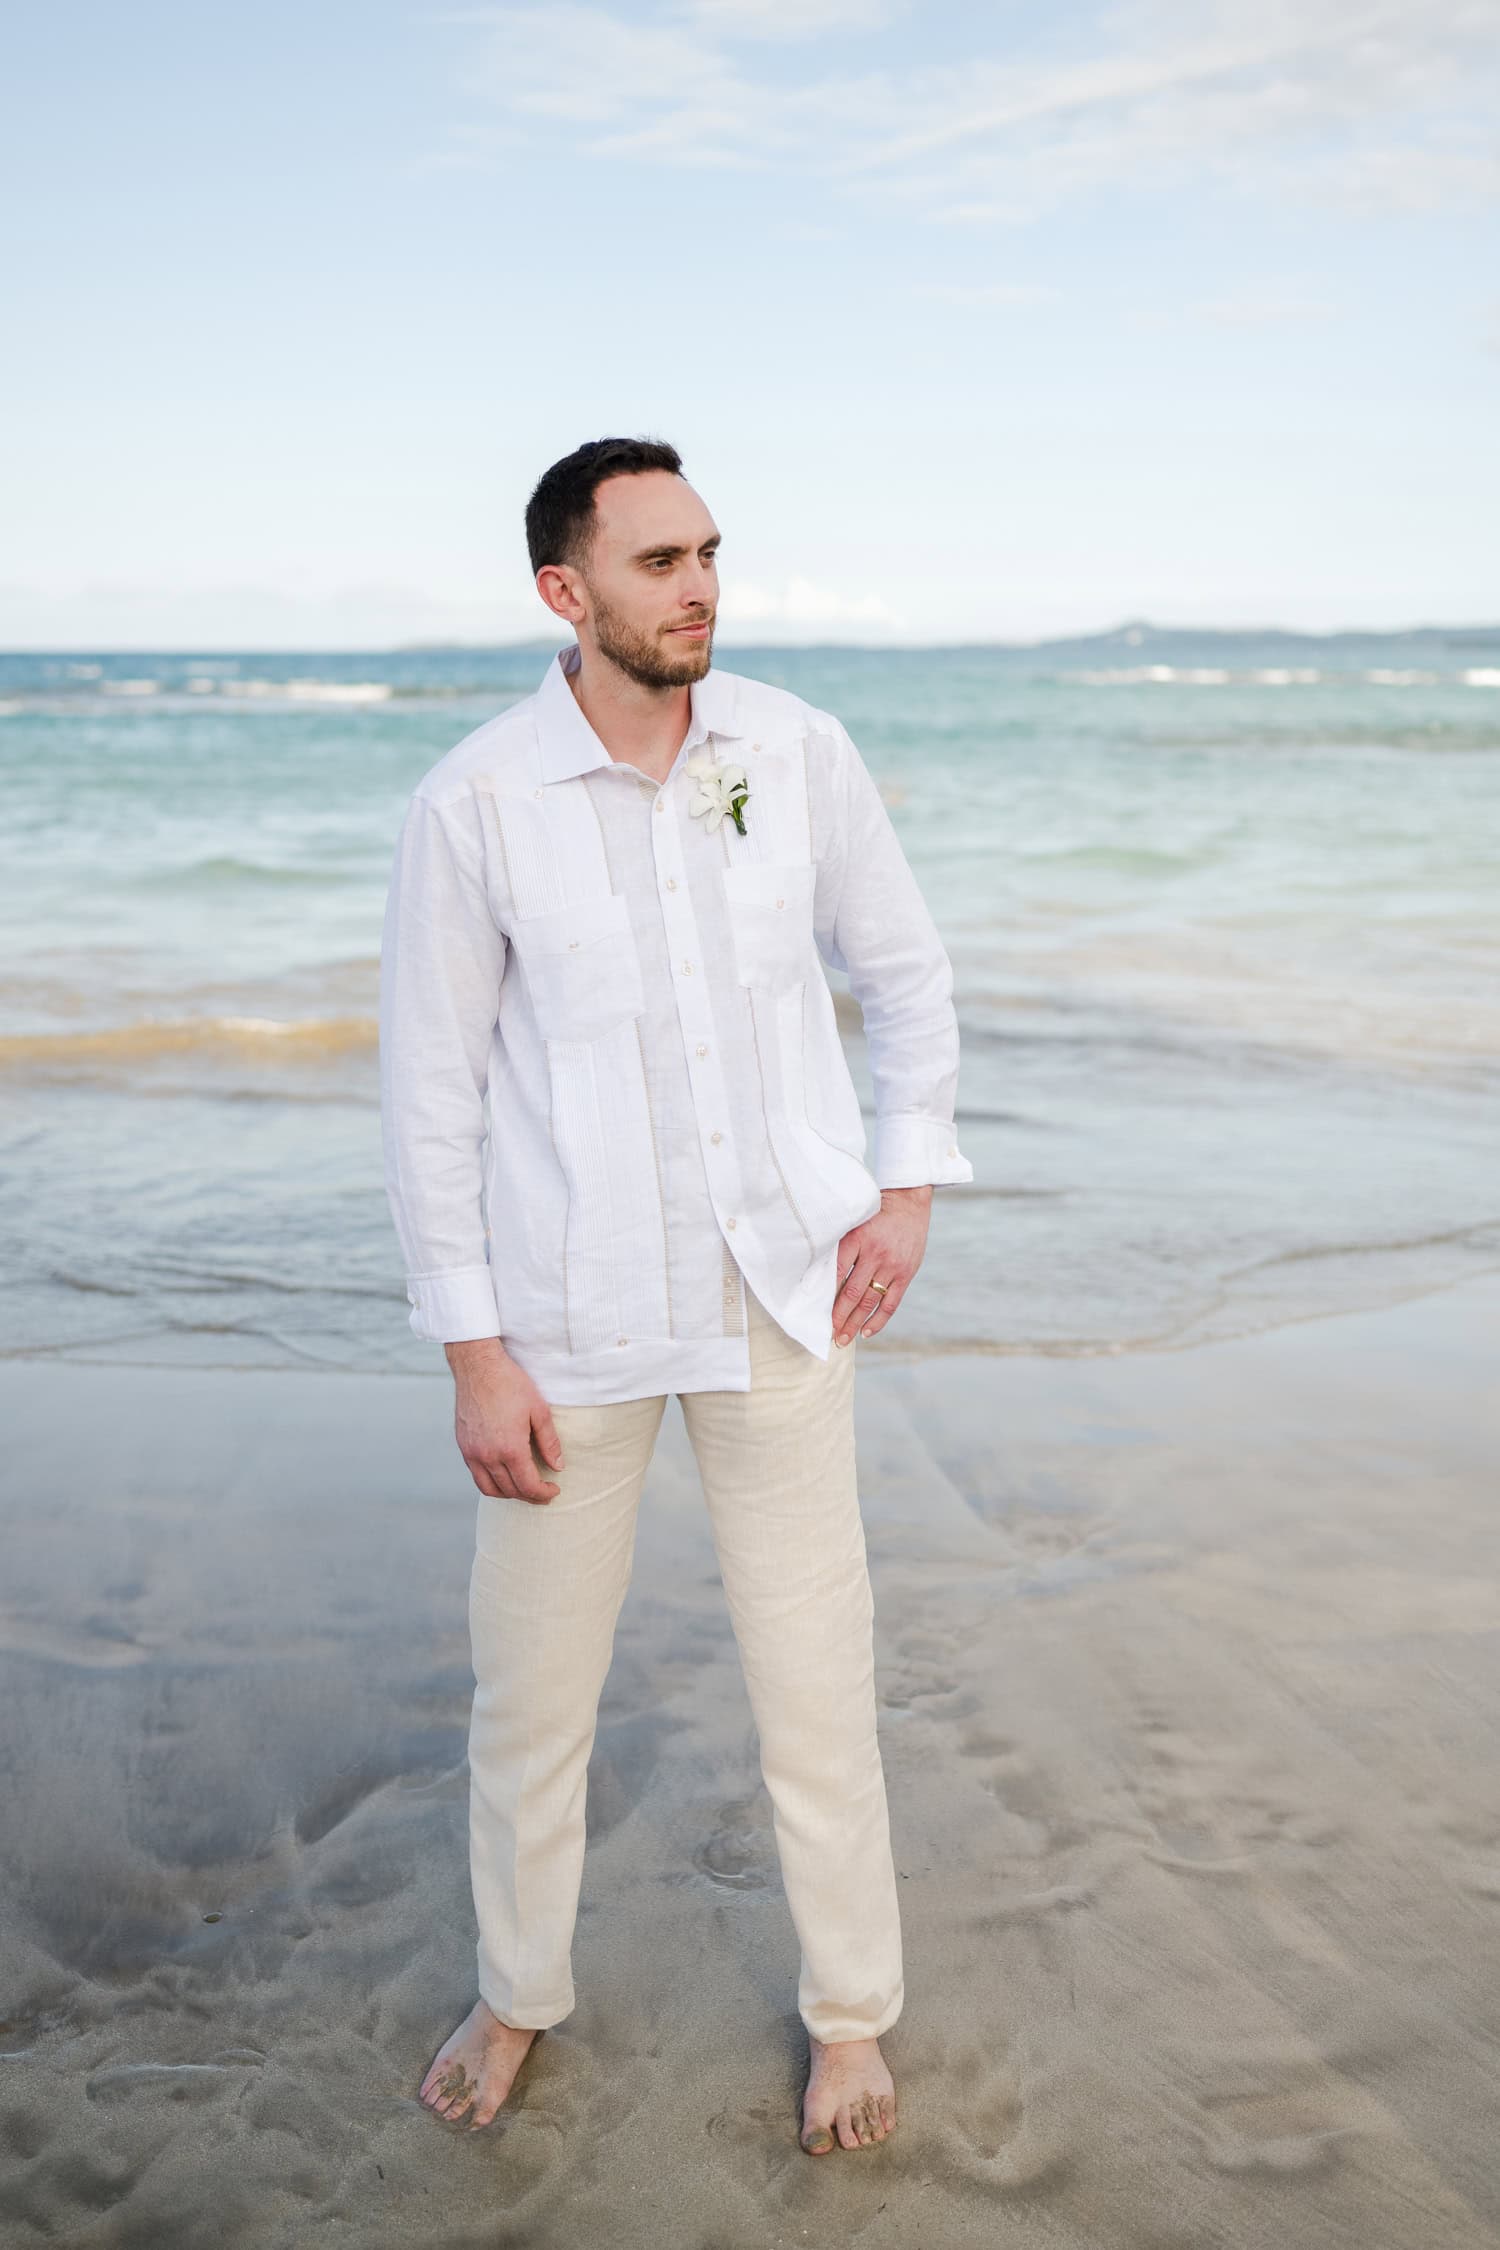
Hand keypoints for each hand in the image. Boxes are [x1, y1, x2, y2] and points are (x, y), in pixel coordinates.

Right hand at [445, 1338, 565, 1503]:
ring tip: (523, 1487)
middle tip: (543, 1491)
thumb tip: (558, 1466)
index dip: (544, 1494)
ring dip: (509, 1493)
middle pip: (510, 1490)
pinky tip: (503, 1474)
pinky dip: (491, 1482)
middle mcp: (488, 1455)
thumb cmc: (510, 1384)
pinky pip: (476, 1476)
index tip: (554, 1490)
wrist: (478, 1367)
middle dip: (529, 1496)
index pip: (528, 1486)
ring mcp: (472, 1452)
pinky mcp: (463, 1446)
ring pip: (490, 1489)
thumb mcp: (539, 1410)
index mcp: (510, 1448)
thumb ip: (549, 1442)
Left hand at [831, 1185, 932, 1346]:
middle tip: (828, 1335)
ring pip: (870, 1301)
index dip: (824, 1294)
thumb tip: (818, 1275)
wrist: (908, 1204)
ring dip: (855, 1323)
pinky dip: (878, 1320)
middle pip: (852, 1292)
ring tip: (843, 1339)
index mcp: (857, 1239)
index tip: (813, 1311)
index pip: (836, 1272)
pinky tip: (866, 1332)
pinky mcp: (906, 1274)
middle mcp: (875, 1254)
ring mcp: (892, 1266)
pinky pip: (891, 1303)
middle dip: (838, 1317)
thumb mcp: (854, 1223)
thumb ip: (840, 1247)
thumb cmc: (875, 1215)